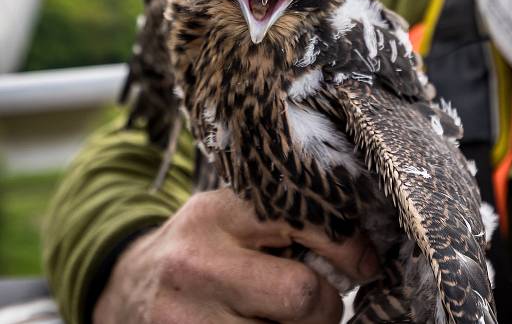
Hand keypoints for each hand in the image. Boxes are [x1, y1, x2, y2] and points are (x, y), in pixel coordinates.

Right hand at [93, 188, 378, 322]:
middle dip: (326, 306)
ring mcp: (186, 319)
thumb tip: (359, 250)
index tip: (365, 264)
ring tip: (280, 318)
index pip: (307, 225)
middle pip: (302, 296)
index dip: (349, 248)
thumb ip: (286, 222)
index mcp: (218, 215)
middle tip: (321, 304)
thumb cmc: (200, 246)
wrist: (129, 286)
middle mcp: (197, 267)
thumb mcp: (235, 214)